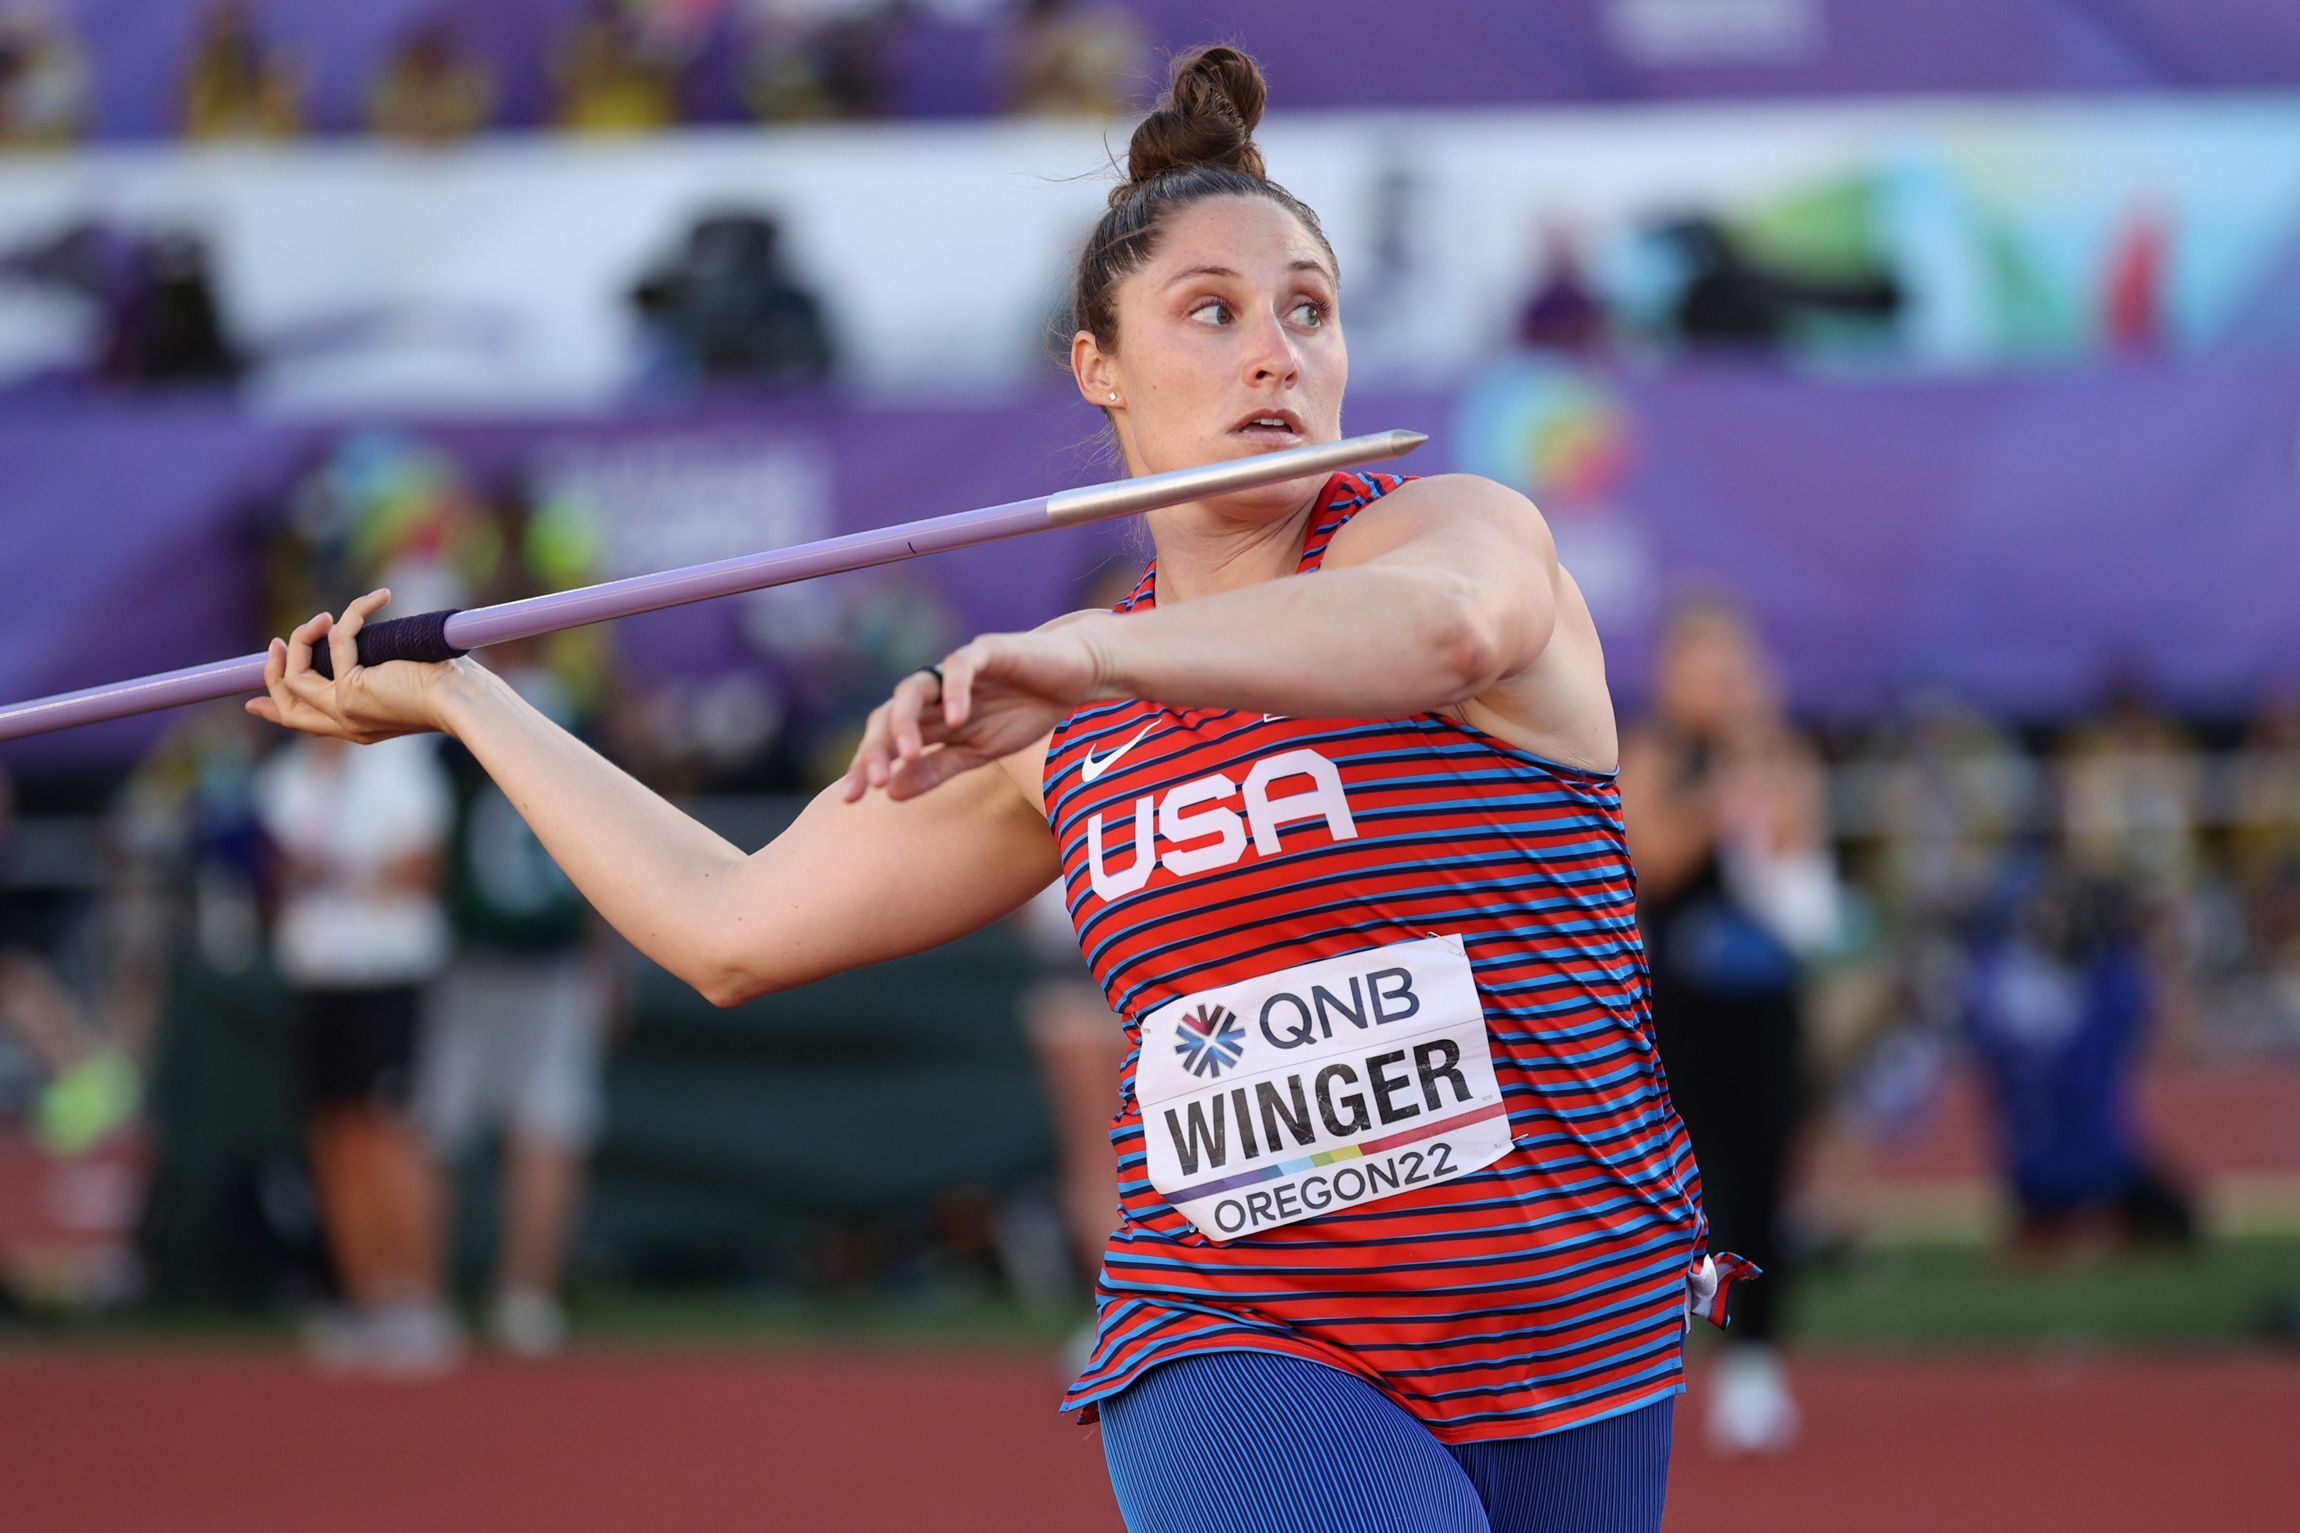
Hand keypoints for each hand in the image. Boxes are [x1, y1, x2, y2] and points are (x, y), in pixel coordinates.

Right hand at [244, 588, 464, 743]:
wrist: (467, 700)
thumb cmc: (453, 688)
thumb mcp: (404, 682)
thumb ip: (377, 673)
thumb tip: (367, 642)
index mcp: (358, 727)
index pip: (304, 724)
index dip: (274, 710)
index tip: (253, 703)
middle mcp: (347, 724)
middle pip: (287, 704)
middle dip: (273, 672)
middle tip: (276, 643)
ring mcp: (345, 710)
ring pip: (294, 676)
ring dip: (303, 638)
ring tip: (325, 618)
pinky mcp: (351, 690)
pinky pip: (336, 641)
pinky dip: (356, 612)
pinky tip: (380, 598)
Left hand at [840, 622, 1107, 802]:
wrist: (1071, 679)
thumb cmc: (1022, 714)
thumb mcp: (977, 754)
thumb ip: (936, 770)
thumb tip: (890, 794)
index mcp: (929, 719)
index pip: (884, 741)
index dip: (866, 766)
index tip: (851, 800)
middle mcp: (934, 693)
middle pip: (888, 715)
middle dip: (876, 749)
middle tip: (873, 784)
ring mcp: (955, 670)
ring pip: (913, 689)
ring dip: (905, 722)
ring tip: (907, 753)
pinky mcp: (985, 651)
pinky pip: (962, 666)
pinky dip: (956, 691)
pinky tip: (957, 720)